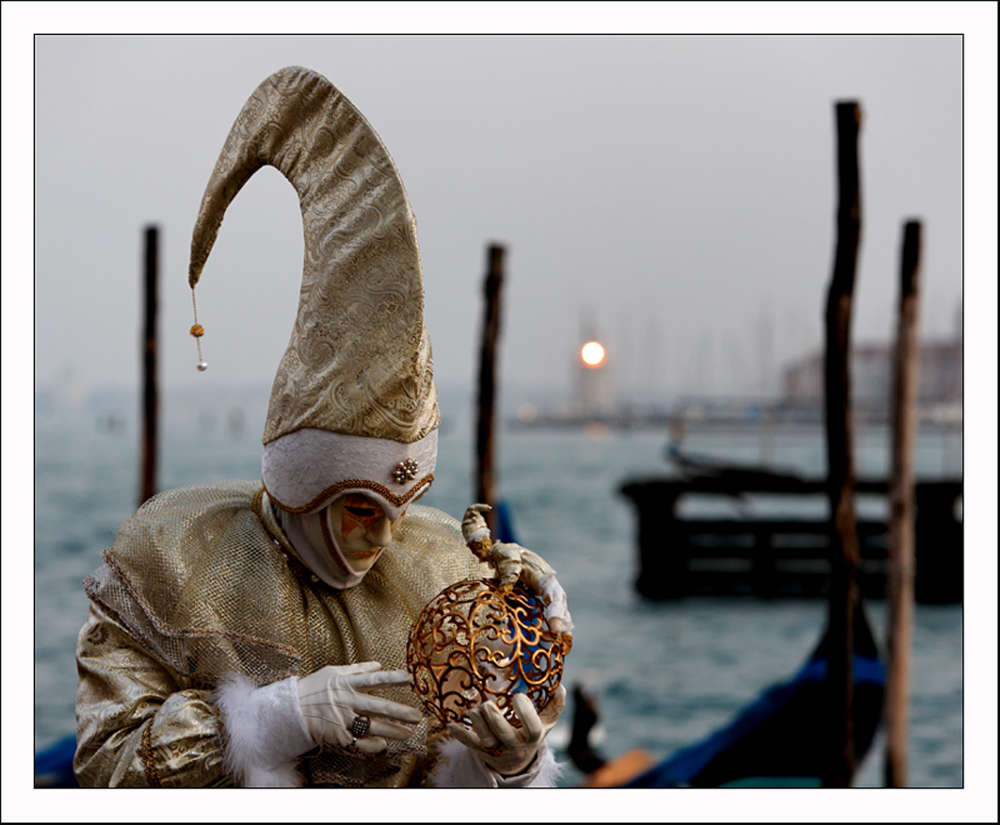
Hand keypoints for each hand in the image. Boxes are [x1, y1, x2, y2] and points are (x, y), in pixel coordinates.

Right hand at [297, 661, 420, 753]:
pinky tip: (383, 745)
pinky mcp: (337, 735)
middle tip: (418, 715)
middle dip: (399, 711)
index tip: (410, 678)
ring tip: (408, 733)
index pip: (375, 680)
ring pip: (372, 726)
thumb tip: (379, 664)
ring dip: (392, 731)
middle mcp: (347, 701)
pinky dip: (371, 745)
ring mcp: (342, 719)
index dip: (393, 678)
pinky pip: (358, 742)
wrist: (290, 710)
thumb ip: (357, 669)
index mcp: (346, 683)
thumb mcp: (333, 671)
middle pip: (378, 706)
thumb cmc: (313, 688)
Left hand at [447, 685, 565, 776]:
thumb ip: (555, 704)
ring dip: (477, 725)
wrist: (517, 760)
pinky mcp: (481, 750)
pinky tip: (451, 724)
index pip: (532, 729)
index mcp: (532, 736)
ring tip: (472, 710)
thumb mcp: (547, 721)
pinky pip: (469, 744)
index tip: (518, 696)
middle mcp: (514, 745)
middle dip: (496, 721)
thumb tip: (560, 685)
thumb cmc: (532, 732)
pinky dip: (460, 734)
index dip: (526, 714)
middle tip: (488, 705)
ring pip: (485, 740)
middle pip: (504, 736)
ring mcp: (497, 749)